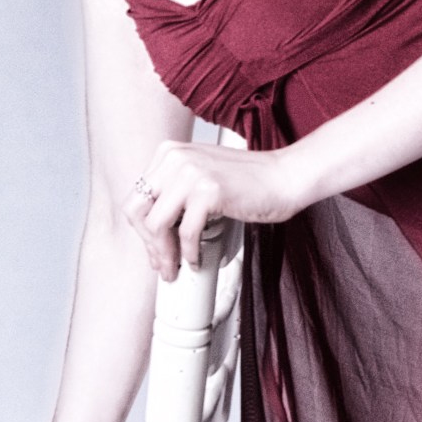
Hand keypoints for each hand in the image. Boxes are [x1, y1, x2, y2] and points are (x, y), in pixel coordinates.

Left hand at [124, 139, 307, 277]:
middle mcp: (176, 158)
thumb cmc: (250, 183)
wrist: (285, 178)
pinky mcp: (209, 190)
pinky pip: (186, 233)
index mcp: (169, 153)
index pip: (136, 198)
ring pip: (157, 224)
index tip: (154, 250)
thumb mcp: (202, 178)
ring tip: (175, 269)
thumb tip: (154, 234)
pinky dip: (190, 253)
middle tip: (161, 264)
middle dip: (147, 244)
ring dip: (165, 254)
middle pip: (138, 211)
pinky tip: (196, 260)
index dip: (141, 230)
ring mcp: (191, 172)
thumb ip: (176, 193)